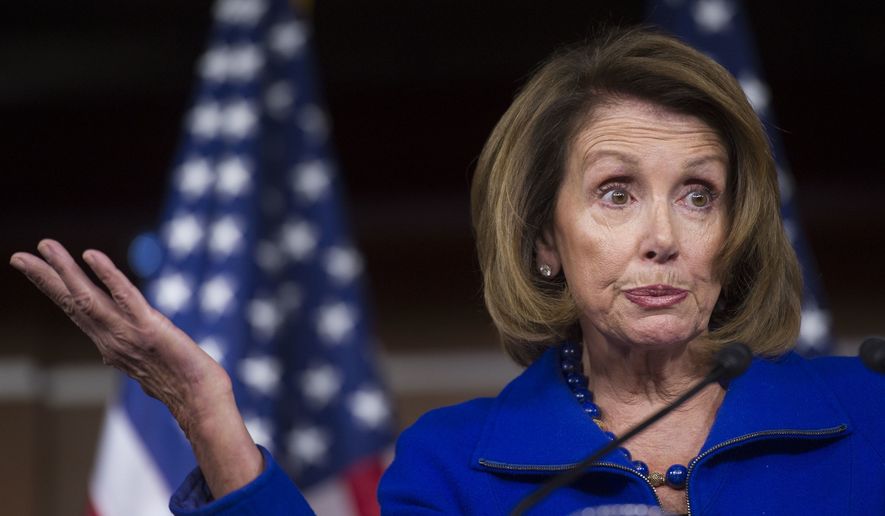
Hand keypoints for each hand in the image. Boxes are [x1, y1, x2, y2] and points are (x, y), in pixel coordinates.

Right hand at [10, 239, 262, 496]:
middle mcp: (112, 339)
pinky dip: (107, 275)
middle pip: (72, 303)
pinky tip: (90, 255)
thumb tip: (120, 356)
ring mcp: (128, 334)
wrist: (200, 401)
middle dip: (45, 279)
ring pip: (88, 298)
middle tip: (19, 256)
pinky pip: (125, 297)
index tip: (36, 267)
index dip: (56, 290)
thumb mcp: (149, 365)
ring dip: (65, 271)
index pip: (78, 311)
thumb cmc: (184, 385)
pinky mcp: (150, 329)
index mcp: (111, 345)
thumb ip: (132, 353)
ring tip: (46, 246)